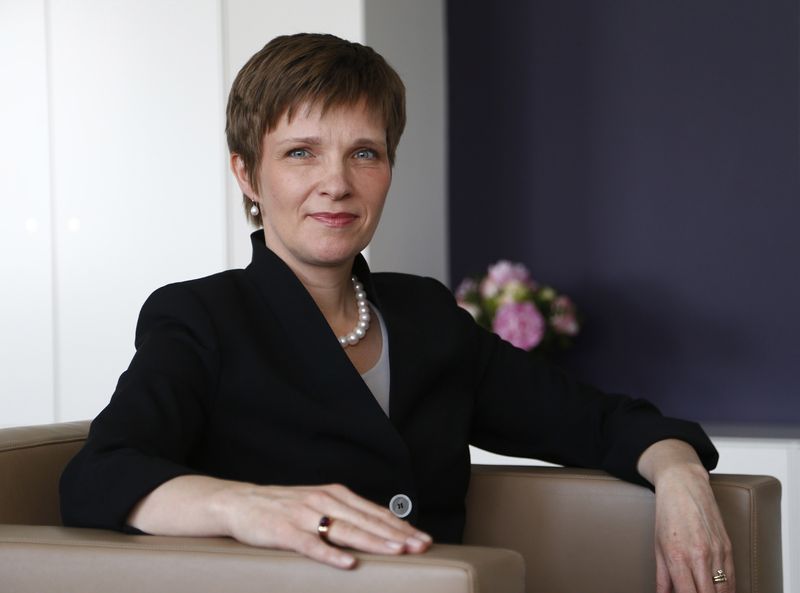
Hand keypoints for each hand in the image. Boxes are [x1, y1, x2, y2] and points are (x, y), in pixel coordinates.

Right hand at [220, 482, 431, 567]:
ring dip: (374, 541)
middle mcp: (324, 501)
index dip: (401, 525)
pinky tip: (349, 563)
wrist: (240, 502)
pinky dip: (332, 554)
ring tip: (397, 551)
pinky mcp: (286, 532)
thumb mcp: (319, 503)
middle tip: (421, 546)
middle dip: (397, 535)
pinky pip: (313, 545)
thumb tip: (379, 527)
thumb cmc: (284, 507)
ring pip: (346, 531)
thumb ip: (346, 514)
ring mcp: (305, 516)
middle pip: (367, 521)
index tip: (423, 538)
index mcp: (335, 494)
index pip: (375, 512)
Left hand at [638, 440, 734, 592]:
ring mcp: (717, 551)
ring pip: (724, 591)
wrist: (684, 484)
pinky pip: (732, 578)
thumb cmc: (667, 514)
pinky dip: (727, 590)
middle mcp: (699, 555)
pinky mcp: (728, 547)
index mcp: (678, 556)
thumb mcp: (657, 546)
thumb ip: (662, 577)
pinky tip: (719, 592)